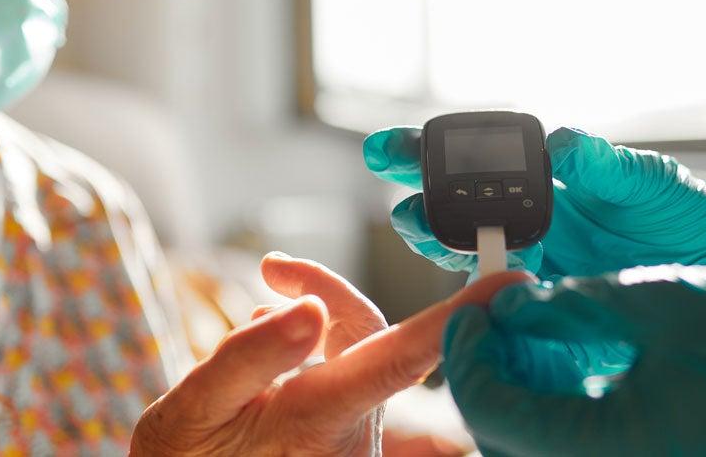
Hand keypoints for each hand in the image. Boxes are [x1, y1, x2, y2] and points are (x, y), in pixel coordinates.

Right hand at [130, 253, 532, 455]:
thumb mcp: (194, 410)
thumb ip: (249, 357)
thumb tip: (306, 306)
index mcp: (317, 419)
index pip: (401, 355)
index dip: (458, 317)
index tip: (511, 285)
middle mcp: (351, 430)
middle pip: (368, 333)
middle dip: (326, 294)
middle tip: (274, 269)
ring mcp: (353, 436)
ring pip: (349, 352)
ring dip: (302, 333)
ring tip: (242, 368)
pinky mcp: (346, 433)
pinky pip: (339, 374)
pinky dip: (302, 357)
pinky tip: (261, 384)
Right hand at [363, 126, 705, 278]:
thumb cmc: (673, 207)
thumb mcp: (638, 178)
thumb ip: (594, 161)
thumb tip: (556, 143)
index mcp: (533, 178)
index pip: (464, 162)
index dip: (417, 154)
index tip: (386, 149)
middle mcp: (519, 219)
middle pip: (448, 211)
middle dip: (416, 203)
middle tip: (404, 202)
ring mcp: (527, 262)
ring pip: (464, 255)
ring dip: (439, 242)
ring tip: (422, 227)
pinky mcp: (543, 302)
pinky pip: (500, 300)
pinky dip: (480, 294)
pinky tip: (472, 286)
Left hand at [442, 265, 705, 455]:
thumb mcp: (653, 305)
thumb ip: (567, 306)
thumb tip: (512, 304)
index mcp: (599, 449)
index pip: (490, 410)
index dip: (467, 353)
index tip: (471, 309)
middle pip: (508, 439)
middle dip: (487, 377)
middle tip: (493, 323)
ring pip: (542, 449)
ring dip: (521, 398)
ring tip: (528, 338)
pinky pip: (584, 451)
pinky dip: (562, 417)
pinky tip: (570, 370)